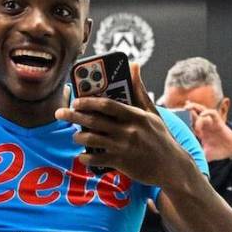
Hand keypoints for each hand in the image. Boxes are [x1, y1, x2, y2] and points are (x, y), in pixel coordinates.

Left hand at [55, 63, 192, 187]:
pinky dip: (86, 158)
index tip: (75, 100)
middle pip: (94, 120)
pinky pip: (96, 159)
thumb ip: (139, 90)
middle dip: (73, 116)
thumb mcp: (152, 112)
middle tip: (59, 113)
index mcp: (135, 115)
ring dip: (78, 137)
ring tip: (75, 136)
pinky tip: (82, 156)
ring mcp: (123, 147)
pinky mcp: (121, 162)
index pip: (107, 104)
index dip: (88, 101)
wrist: (172, 166)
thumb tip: (134, 65)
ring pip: (92, 140)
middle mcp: (128, 130)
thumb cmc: (160, 137)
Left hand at [185, 102, 231, 162]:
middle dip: (188, 110)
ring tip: (187, 107)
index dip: (183, 119)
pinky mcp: (219, 122)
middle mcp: (205, 125)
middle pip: (195, 113)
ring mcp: (211, 123)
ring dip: (195, 107)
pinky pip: (213, 113)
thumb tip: (189, 166)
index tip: (174, 117)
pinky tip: (202, 115)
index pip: (190, 123)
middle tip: (179, 108)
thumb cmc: (219, 152)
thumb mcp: (205, 155)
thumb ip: (197, 157)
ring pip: (202, 110)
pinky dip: (207, 113)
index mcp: (201, 132)